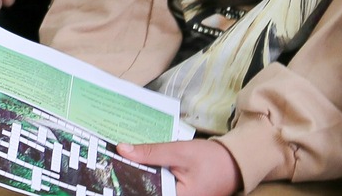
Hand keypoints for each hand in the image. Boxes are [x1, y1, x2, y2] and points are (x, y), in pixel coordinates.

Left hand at [113, 139, 240, 195]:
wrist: (234, 163)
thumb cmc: (211, 158)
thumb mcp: (179, 152)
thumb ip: (152, 152)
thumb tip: (122, 149)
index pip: (142, 192)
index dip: (125, 183)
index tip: (107, 172)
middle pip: (144, 191)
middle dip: (129, 180)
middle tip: (109, 165)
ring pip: (150, 190)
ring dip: (137, 178)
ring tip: (119, 164)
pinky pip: (158, 189)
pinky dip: (148, 179)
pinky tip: (137, 167)